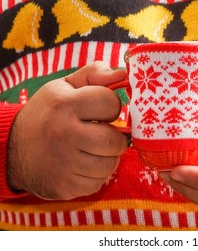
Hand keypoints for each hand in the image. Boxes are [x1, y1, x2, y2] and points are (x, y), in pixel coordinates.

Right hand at [7, 62, 127, 199]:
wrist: (12, 149)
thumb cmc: (47, 114)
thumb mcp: (64, 88)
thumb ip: (93, 75)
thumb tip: (122, 73)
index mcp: (64, 105)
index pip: (112, 103)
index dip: (110, 106)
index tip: (101, 111)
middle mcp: (63, 134)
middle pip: (115, 141)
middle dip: (115, 138)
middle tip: (103, 135)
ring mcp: (63, 164)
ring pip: (110, 165)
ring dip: (107, 158)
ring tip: (92, 150)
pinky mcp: (64, 186)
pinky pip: (98, 183)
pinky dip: (96, 175)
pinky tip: (82, 165)